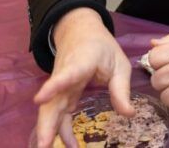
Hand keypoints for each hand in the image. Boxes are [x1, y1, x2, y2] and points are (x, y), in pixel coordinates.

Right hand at [33, 8, 134, 147]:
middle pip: (52, 101)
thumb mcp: (119, 63)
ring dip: (49, 131)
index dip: (54, 86)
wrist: (80, 32)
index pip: (66, 74)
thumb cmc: (101, 47)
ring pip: (50, 111)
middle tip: (42, 145)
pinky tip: (69, 144)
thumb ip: (122, 88)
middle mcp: (64, 76)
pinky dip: (60, 130)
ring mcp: (59, 86)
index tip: (40, 98)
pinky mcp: (59, 94)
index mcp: (81, 62)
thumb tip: (128, 114)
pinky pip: (57, 114)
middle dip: (46, 124)